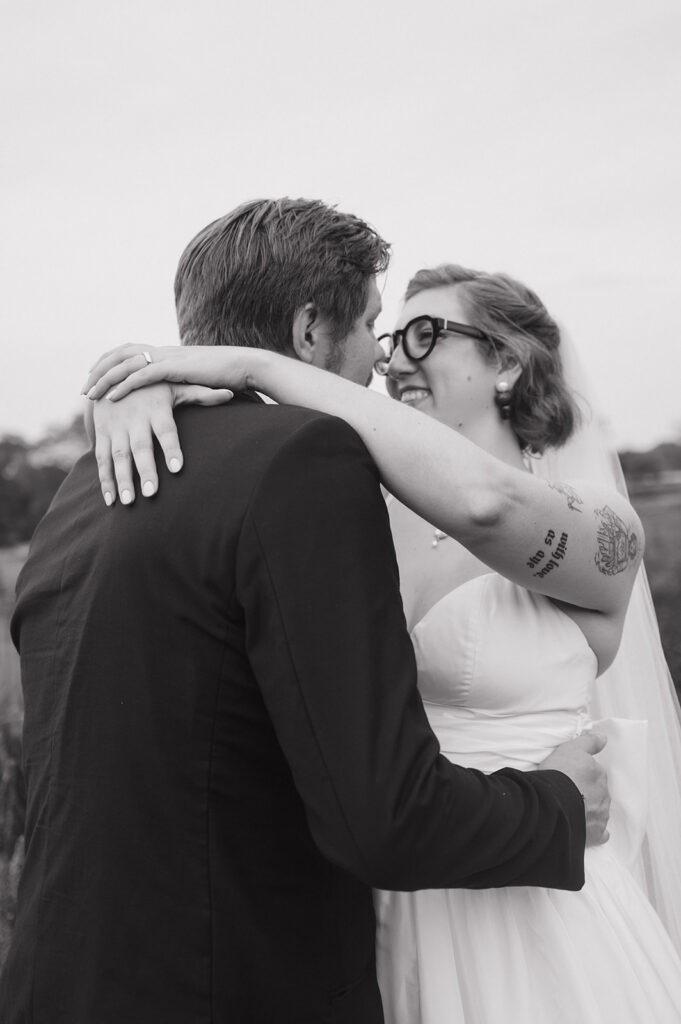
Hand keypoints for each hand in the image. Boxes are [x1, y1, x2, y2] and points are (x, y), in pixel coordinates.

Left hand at [82, 343, 255, 401]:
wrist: (244, 366)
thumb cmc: (225, 375)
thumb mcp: (197, 376)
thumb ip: (182, 380)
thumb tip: (175, 391)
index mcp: (166, 352)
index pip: (129, 351)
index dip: (109, 361)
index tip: (95, 375)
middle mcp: (162, 351)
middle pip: (120, 355)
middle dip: (99, 370)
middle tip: (85, 388)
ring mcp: (167, 358)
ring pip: (126, 365)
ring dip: (105, 379)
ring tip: (90, 394)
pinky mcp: (174, 368)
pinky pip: (142, 375)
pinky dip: (123, 386)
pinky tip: (111, 398)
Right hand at [93, 381, 232, 504]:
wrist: (111, 372)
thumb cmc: (152, 385)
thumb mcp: (175, 386)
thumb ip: (201, 394)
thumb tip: (230, 394)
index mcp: (156, 408)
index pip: (166, 430)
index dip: (171, 448)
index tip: (177, 468)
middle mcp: (134, 419)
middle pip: (140, 447)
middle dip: (145, 470)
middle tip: (151, 493)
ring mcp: (116, 427)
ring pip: (118, 456)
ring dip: (122, 480)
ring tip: (129, 503)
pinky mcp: (101, 433)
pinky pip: (101, 459)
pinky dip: (105, 480)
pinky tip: (111, 501)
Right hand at [539, 733, 610, 846]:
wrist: (552, 803)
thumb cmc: (560, 773)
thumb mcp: (571, 749)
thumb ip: (588, 742)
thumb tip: (603, 738)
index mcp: (599, 774)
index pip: (595, 772)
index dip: (583, 774)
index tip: (571, 775)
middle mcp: (604, 794)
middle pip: (598, 791)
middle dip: (587, 792)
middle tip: (569, 792)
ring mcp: (600, 815)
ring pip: (599, 810)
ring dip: (590, 810)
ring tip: (571, 809)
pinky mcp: (595, 833)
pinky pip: (600, 833)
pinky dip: (595, 831)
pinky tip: (585, 828)